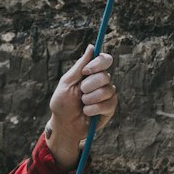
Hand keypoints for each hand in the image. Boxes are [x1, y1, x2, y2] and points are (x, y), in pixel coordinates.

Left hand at [45, 46, 118, 170]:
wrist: (64, 125)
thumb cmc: (63, 104)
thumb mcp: (67, 83)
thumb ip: (79, 65)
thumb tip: (91, 47)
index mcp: (92, 73)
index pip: (105, 60)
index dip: (99, 63)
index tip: (86, 71)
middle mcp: (102, 82)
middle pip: (105, 75)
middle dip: (89, 85)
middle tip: (80, 93)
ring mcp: (107, 94)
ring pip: (107, 89)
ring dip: (90, 99)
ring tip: (82, 105)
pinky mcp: (110, 108)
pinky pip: (109, 103)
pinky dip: (94, 109)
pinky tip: (87, 112)